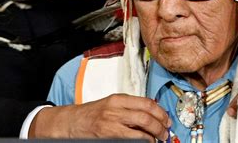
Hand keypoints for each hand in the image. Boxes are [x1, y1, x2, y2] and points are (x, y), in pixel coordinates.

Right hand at [29, 94, 171, 141]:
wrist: (70, 123)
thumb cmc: (91, 114)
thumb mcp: (111, 104)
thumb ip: (129, 107)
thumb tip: (151, 114)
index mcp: (118, 99)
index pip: (146, 103)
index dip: (160, 112)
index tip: (166, 119)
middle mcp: (115, 110)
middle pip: (145, 116)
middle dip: (160, 126)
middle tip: (165, 132)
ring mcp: (110, 125)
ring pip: (139, 129)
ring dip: (152, 136)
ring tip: (157, 139)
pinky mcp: (107, 137)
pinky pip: (129, 140)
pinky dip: (140, 142)